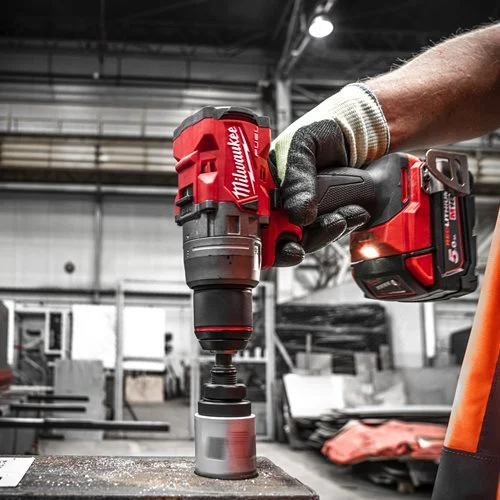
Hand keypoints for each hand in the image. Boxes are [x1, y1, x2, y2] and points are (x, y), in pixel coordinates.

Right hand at [270, 84, 389, 266]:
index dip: (263, 238)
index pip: (254, 220)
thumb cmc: (322, 127)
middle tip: (303, 244)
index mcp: (264, 186)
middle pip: (279, 238)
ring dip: (325, 233)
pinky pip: (332, 231)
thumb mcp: (302, 146)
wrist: (360, 128)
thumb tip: (298, 215)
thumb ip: (297, 179)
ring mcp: (304, 212)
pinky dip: (344, 224)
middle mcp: (280, 203)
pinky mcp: (328, 215)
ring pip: (308, 239)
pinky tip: (355, 212)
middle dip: (293, 244)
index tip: (281, 243)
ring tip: (341, 217)